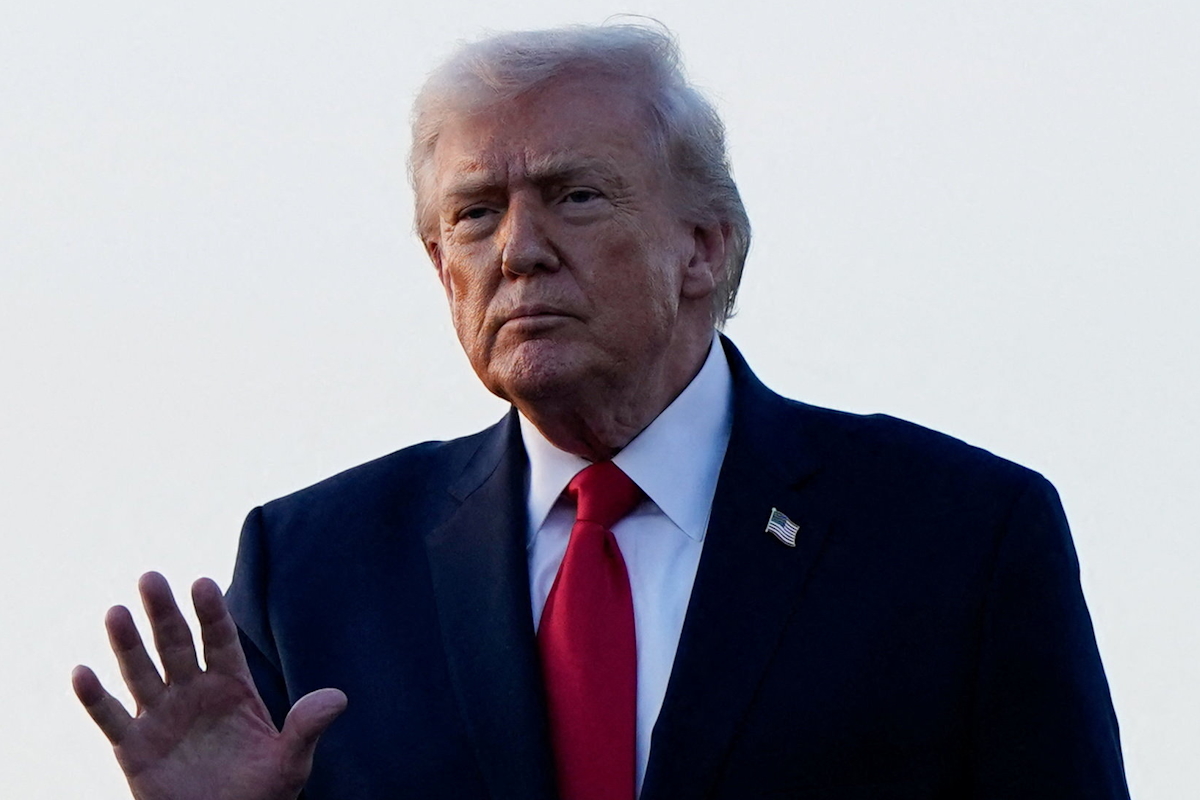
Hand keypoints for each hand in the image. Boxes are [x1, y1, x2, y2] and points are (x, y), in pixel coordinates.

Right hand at [72, 572, 346, 799]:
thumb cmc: (262, 793)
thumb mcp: (291, 761)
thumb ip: (307, 727)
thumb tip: (339, 698)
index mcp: (232, 687)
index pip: (220, 641)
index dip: (211, 613)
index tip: (202, 583)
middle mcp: (194, 693)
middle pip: (176, 645)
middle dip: (165, 613)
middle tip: (151, 576)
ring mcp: (162, 717)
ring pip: (142, 672)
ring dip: (127, 644)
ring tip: (116, 612)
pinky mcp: (134, 748)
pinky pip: (110, 719)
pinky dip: (94, 698)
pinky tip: (81, 672)